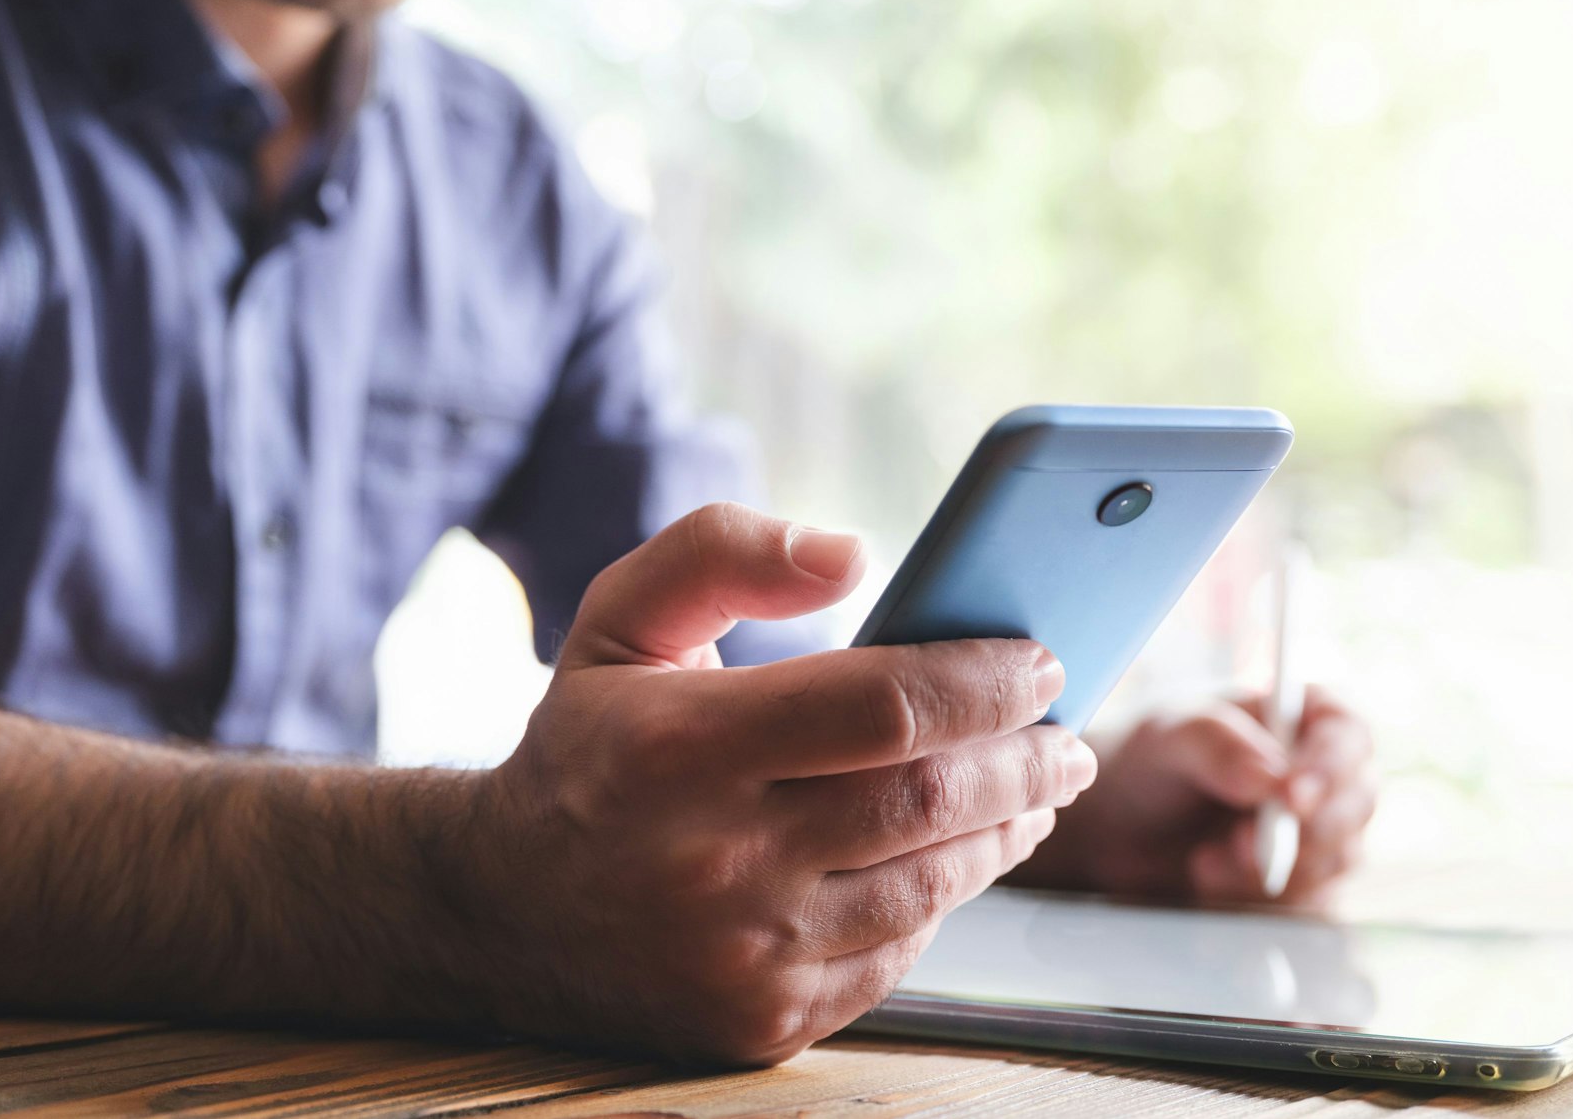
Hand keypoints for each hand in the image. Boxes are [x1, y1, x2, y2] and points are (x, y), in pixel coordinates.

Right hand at [456, 504, 1096, 1064]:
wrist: (503, 910)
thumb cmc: (590, 743)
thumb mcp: (623, 616)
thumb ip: (725, 552)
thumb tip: (852, 551)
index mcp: (680, 745)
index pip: (883, 706)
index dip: (984, 682)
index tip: (1042, 662)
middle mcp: (713, 859)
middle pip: (928, 801)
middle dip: (1027, 762)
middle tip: (1069, 735)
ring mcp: (742, 955)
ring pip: (931, 886)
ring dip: (1007, 830)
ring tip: (1036, 790)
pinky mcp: (763, 1020)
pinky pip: (898, 952)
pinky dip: (944, 896)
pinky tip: (955, 854)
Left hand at [1008, 687, 1373, 906]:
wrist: (1116, 827)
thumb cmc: (1148, 760)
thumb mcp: (1167, 737)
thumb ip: (1216, 746)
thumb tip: (1271, 778)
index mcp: (1301, 715)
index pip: (1347, 735)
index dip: (1331, 767)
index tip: (1292, 798)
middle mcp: (1321, 772)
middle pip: (1355, 803)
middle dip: (1301, 832)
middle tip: (1238, 844)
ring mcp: (1317, 829)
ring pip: (1335, 860)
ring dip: (1272, 870)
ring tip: (1203, 862)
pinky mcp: (1302, 880)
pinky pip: (1310, 902)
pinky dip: (1261, 899)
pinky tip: (1209, 882)